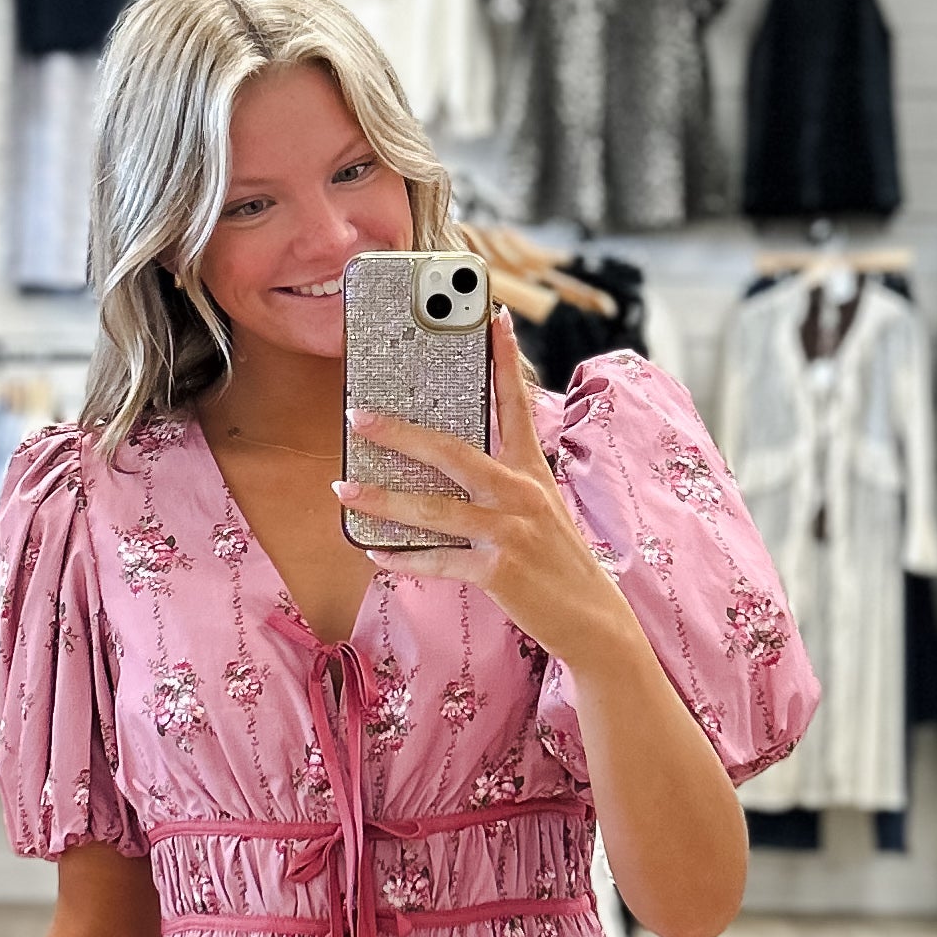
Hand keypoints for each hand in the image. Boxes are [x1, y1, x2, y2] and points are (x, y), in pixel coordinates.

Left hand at [338, 311, 637, 673]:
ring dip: (382, 499)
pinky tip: (376, 555)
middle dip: (400, 432)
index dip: (503, 359)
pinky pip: (439, 560)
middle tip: (358, 414)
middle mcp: (521, 493)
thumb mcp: (539, 510)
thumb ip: (501, 484)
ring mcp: (510, 531)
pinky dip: (404, 560)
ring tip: (344, 488)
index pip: (514, 404)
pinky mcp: (499, 570)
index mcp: (531, 471)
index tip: (492, 316)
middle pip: (452, 451)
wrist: (592, 619)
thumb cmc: (557, 562)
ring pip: (433, 508)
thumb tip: (443, 467)